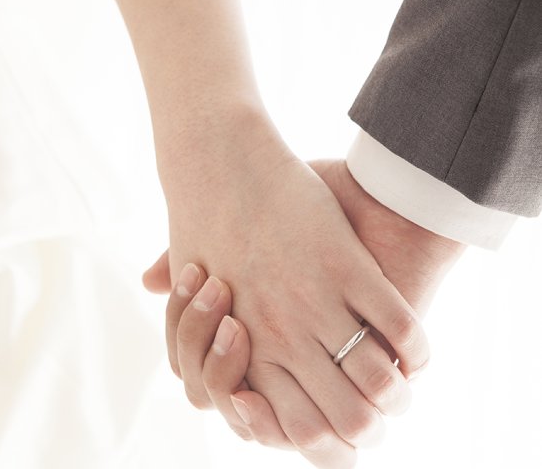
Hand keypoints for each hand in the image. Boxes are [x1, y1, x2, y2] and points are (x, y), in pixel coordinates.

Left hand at [160, 136, 428, 467]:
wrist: (220, 162)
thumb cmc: (203, 223)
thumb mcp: (187, 284)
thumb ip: (190, 324)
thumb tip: (185, 340)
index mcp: (243, 350)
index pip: (294, 429)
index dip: (326, 442)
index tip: (338, 430)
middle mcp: (280, 338)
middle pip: (342, 421)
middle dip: (367, 429)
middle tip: (377, 416)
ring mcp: (314, 304)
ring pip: (376, 385)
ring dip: (397, 394)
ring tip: (401, 386)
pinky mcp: (347, 267)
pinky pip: (400, 329)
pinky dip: (417, 349)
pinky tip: (415, 349)